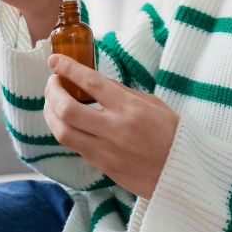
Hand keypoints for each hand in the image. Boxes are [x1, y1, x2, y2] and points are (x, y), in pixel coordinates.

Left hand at [43, 54, 179, 198]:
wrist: (180, 171)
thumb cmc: (171, 134)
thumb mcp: (154, 104)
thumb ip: (123, 93)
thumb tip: (96, 82)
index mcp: (131, 109)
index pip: (92, 83)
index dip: (69, 69)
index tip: (55, 60)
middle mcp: (115, 129)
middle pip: (68, 109)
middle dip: (52, 92)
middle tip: (53, 82)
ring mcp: (106, 151)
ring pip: (63, 132)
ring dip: (50, 113)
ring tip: (52, 102)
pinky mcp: (101, 166)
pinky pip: (74, 145)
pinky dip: (64, 129)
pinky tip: (65, 121)